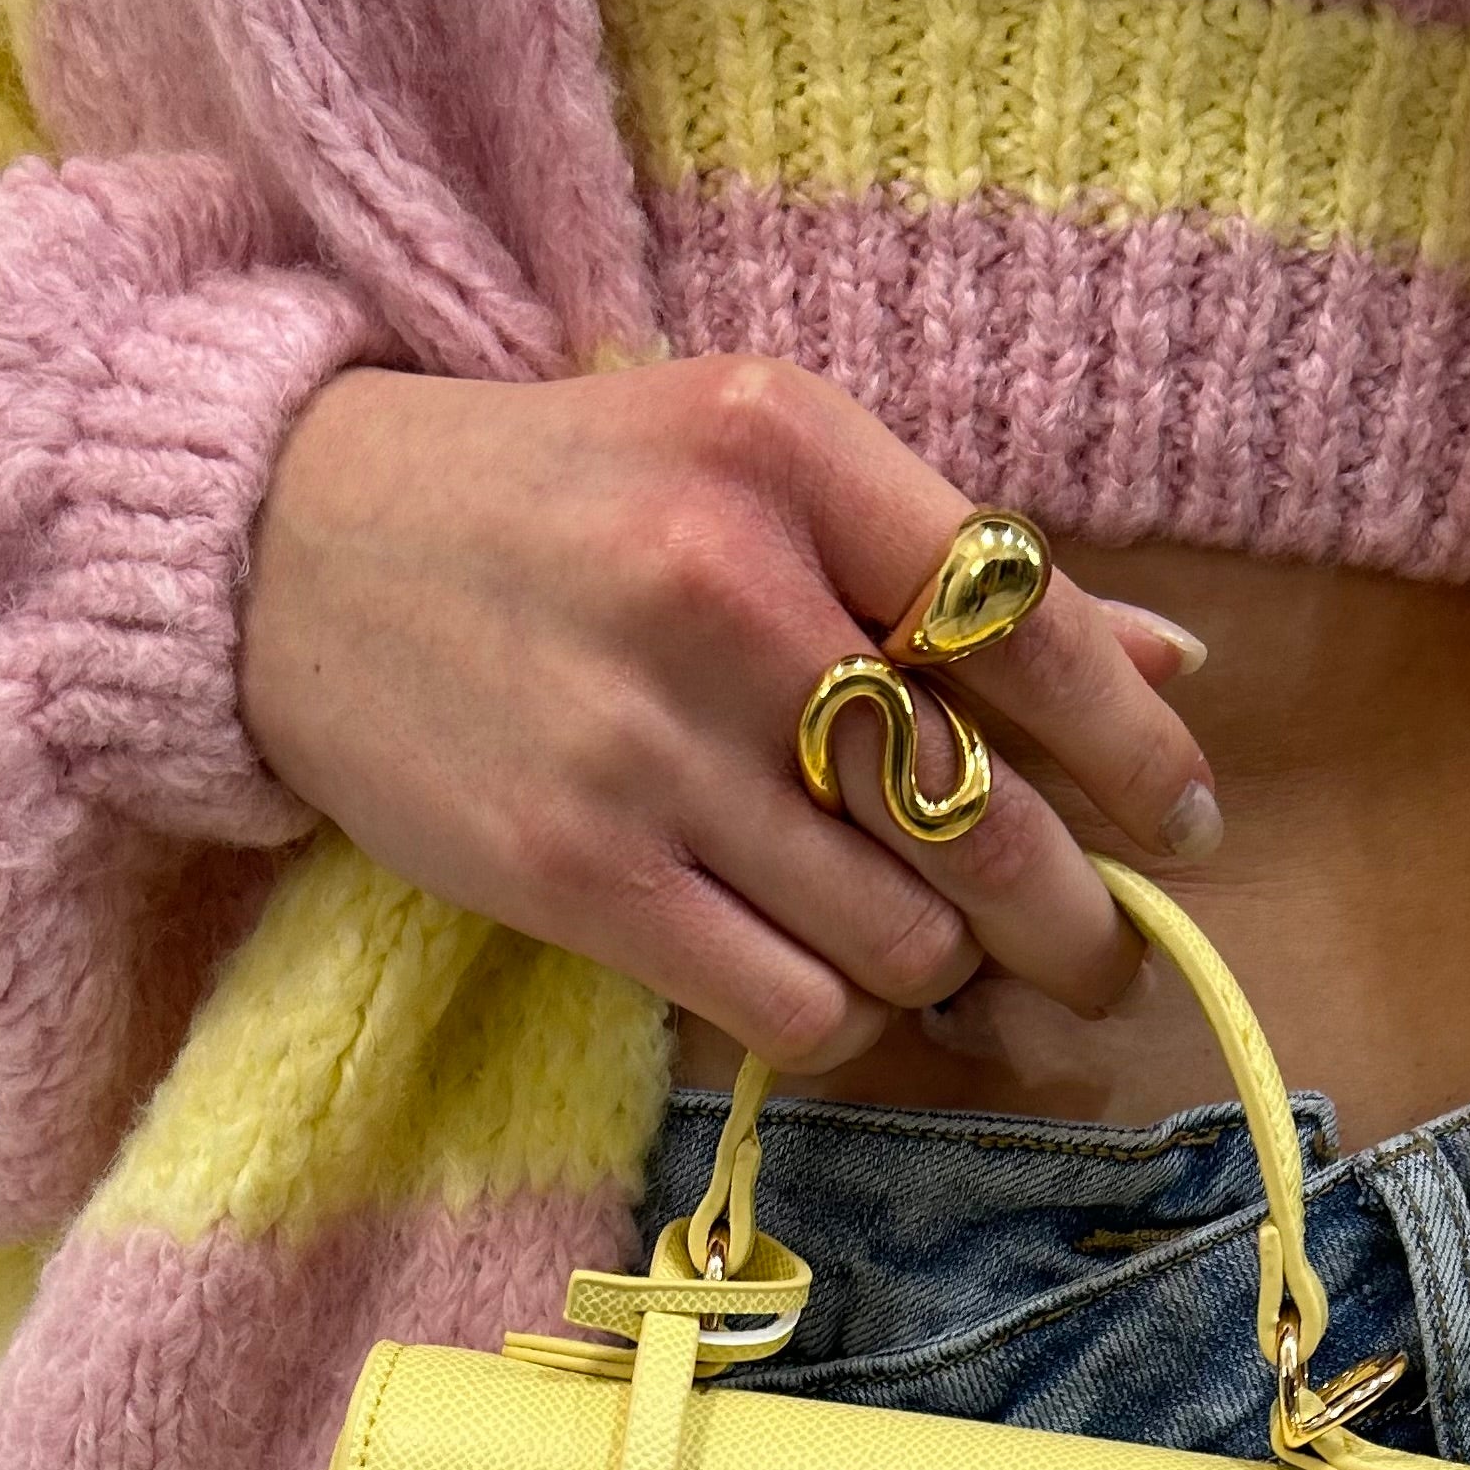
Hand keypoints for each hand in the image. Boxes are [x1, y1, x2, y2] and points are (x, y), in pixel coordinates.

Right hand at [239, 357, 1216, 1074]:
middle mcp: (724, 590)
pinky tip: (831, 984)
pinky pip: (791, 1005)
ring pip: (900, 937)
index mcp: (789, 452)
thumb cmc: (557, 504)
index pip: (1029, 627)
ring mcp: (645, 745)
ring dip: (943, 972)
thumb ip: (946, 565)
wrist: (285, 550)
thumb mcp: (751, 467)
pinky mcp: (576, 873)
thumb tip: (1169, 670)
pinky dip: (842, 1017)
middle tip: (1097, 958)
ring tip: (930, 956)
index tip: (1184, 824)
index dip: (1137, 753)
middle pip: (983, 816)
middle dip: (1074, 919)